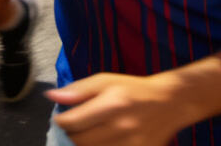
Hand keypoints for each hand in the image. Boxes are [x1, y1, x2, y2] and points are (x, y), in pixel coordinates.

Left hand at [47, 72, 191, 145]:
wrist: (168, 104)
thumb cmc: (133, 90)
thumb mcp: (106, 80)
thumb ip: (79, 90)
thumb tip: (52, 96)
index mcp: (112, 104)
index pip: (72, 122)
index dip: (60, 122)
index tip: (60, 119)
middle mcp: (120, 127)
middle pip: (79, 142)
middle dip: (69, 136)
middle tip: (71, 129)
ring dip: (82, 145)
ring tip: (84, 136)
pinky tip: (98, 142)